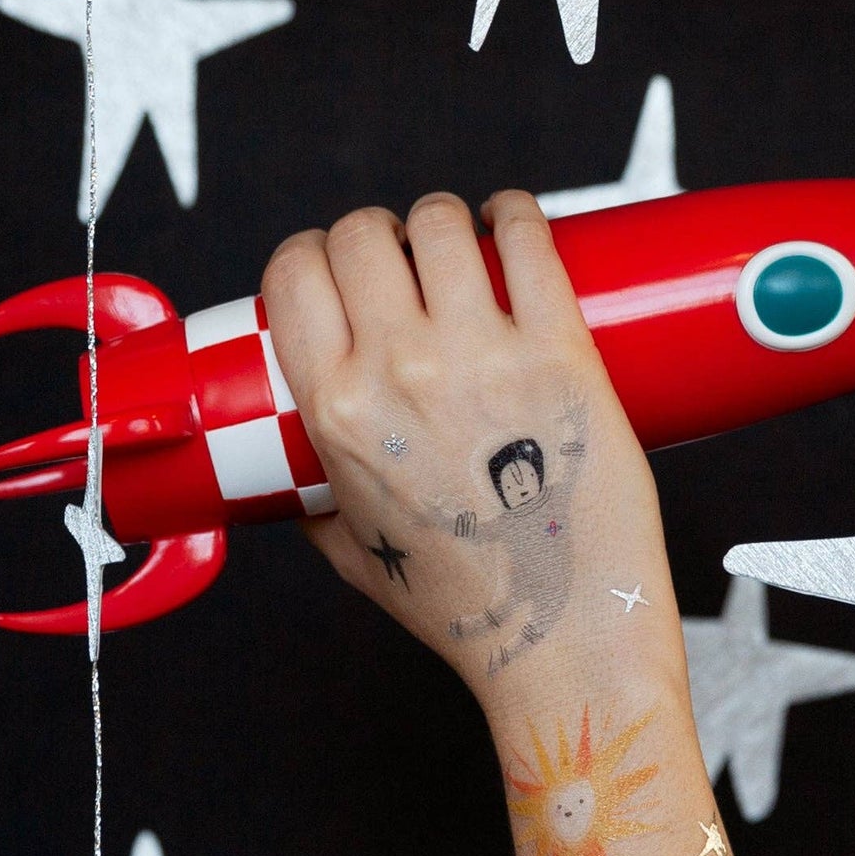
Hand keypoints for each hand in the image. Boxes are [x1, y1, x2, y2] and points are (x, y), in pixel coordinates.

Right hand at [262, 190, 669, 699]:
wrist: (561, 640)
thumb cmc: (466, 609)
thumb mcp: (354, 557)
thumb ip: (314, 507)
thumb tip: (296, 480)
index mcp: (334, 414)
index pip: (292, 275)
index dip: (311, 256)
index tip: (336, 269)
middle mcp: (398, 372)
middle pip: (360, 234)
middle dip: (375, 234)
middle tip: (403, 261)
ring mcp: (483, 356)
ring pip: (438, 221)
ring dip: (443, 221)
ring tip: (462, 245)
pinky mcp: (562, 351)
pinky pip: (528, 239)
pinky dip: (516, 215)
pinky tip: (513, 225)